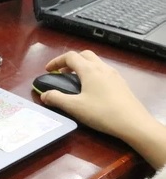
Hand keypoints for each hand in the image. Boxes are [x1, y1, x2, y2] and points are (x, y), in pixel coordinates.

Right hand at [39, 50, 154, 141]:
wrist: (134, 123)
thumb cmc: (102, 113)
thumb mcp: (75, 107)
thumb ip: (57, 99)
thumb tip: (44, 95)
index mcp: (89, 70)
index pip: (70, 56)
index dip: (56, 61)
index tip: (48, 70)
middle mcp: (102, 68)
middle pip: (84, 55)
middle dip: (70, 61)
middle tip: (62, 73)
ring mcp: (114, 75)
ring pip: (96, 62)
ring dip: (82, 66)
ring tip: (75, 81)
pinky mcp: (121, 83)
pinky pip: (104, 71)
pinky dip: (93, 73)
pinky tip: (92, 89)